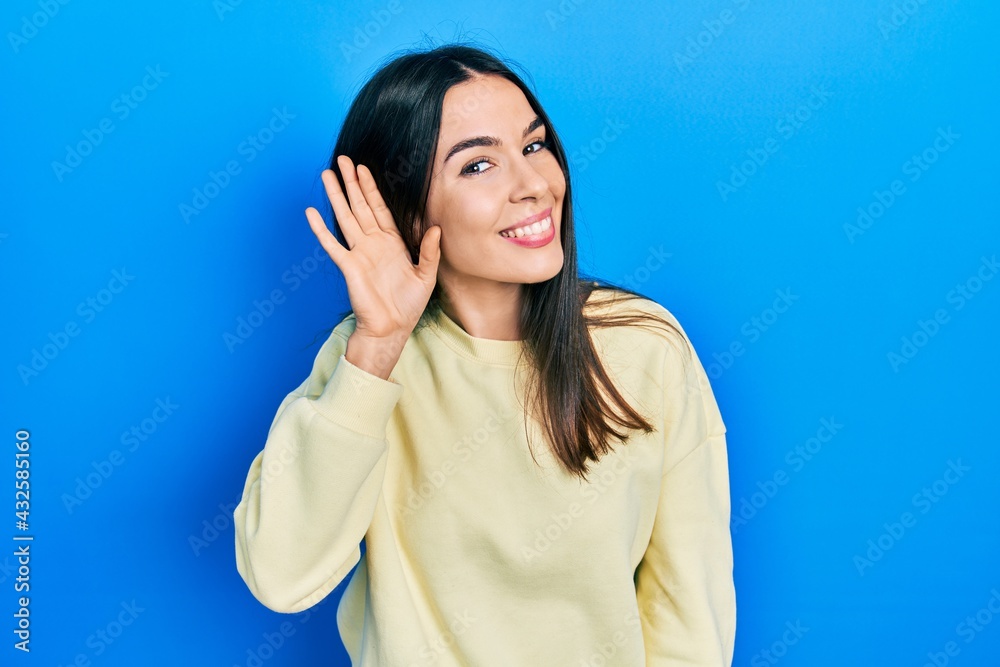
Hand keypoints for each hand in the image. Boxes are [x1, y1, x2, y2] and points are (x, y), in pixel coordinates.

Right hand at [306, 155, 441, 343]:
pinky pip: (332, 244)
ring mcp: (359, 253)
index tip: (363, 169)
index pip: (379, 208)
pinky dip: (321, 229)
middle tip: (342, 159)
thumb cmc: (409, 305)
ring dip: (336, 196)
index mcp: (392, 243)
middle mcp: (373, 244)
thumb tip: (435, 228)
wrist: (392, 329)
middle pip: (360, 206)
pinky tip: (311, 213)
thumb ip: (430, 251)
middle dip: (351, 183)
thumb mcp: (426, 276)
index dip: (371, 188)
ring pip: (345, 217)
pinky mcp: (348, 266)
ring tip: (326, 175)